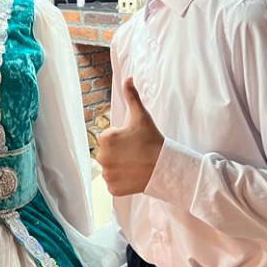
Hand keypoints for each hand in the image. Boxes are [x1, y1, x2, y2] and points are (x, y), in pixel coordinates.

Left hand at [97, 78, 163, 195]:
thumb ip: (131, 96)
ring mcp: (107, 174)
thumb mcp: (141, 116)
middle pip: (108, 153)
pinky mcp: (113, 189)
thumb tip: (128, 78)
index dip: (121, 139)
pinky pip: (114, 183)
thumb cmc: (152, 139)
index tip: (134, 141)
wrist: (165, 167)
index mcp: (105, 138)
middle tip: (135, 153)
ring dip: (119, 167)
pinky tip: (134, 175)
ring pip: (110, 168)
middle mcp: (102, 157)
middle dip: (119, 153)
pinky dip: (122, 181)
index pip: (109, 138)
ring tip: (135, 164)